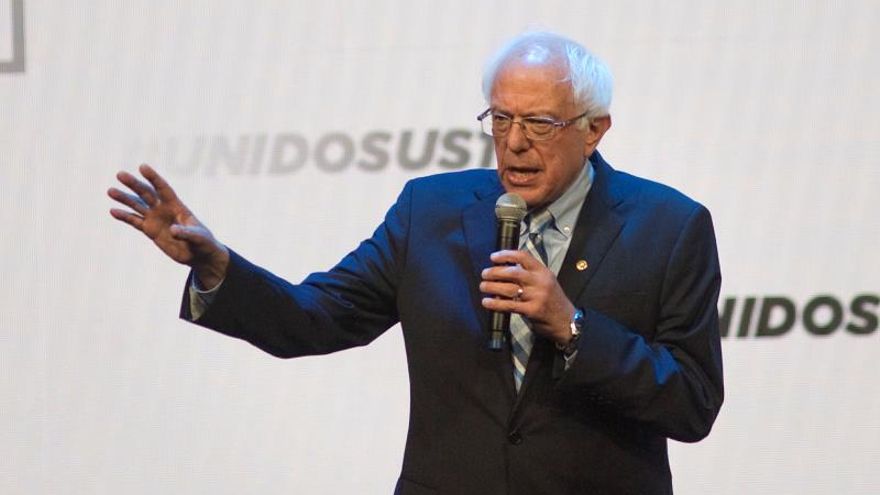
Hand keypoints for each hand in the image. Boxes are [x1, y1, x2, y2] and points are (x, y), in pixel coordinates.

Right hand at [108, 164, 228, 287]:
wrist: (198, 255)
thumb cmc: (202, 241)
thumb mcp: (198, 237)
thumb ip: (186, 233)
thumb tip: (173, 231)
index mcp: (177, 205)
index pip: (163, 188)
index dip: (153, 178)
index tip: (142, 167)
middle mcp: (163, 209)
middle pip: (146, 194)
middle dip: (134, 184)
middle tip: (120, 175)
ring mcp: (155, 219)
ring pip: (137, 205)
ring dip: (124, 198)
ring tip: (111, 191)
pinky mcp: (150, 230)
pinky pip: (134, 222)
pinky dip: (124, 217)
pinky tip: (113, 211)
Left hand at [480, 250, 574, 344]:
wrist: (566, 320)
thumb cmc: (552, 300)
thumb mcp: (546, 281)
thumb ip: (529, 274)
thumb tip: (503, 268)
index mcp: (543, 271)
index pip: (523, 257)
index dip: (505, 255)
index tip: (493, 257)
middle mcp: (540, 282)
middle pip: (512, 272)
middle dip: (494, 272)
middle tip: (484, 273)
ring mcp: (536, 296)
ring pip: (509, 289)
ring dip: (492, 287)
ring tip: (483, 286)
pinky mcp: (532, 310)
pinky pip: (509, 305)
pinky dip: (495, 303)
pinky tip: (486, 302)